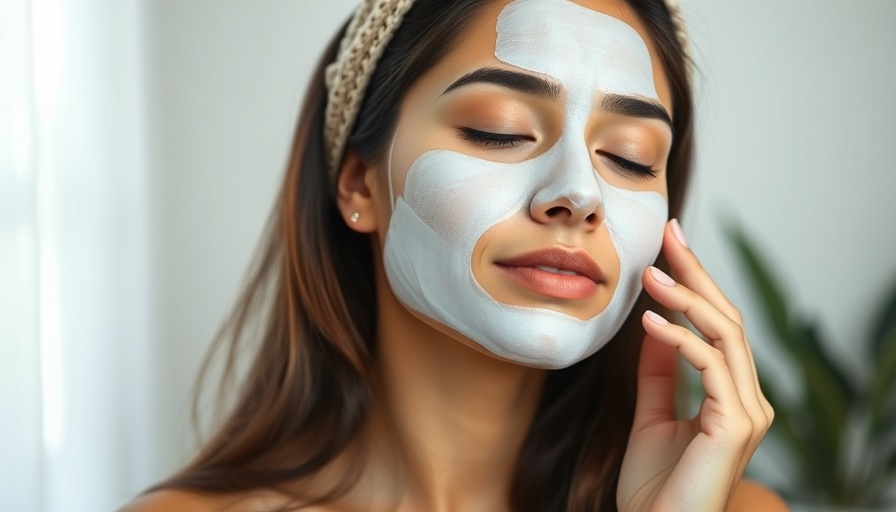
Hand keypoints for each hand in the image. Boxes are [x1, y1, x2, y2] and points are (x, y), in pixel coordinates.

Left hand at [617, 220, 773, 511]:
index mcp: (733, 395)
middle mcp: (749, 399)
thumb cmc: (654, 485)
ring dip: (686, 297)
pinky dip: (679, 338)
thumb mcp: (651, 413)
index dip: (695, 282)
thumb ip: (658, 370)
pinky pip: (710, 366)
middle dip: (697, 272)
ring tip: (650, 272)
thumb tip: (655, 321)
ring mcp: (748, 412)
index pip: (718, 325)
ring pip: (726, 334)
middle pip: (728, 319)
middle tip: (669, 234)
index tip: (669, 245)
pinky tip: (650, 319)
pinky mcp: (737, 426)